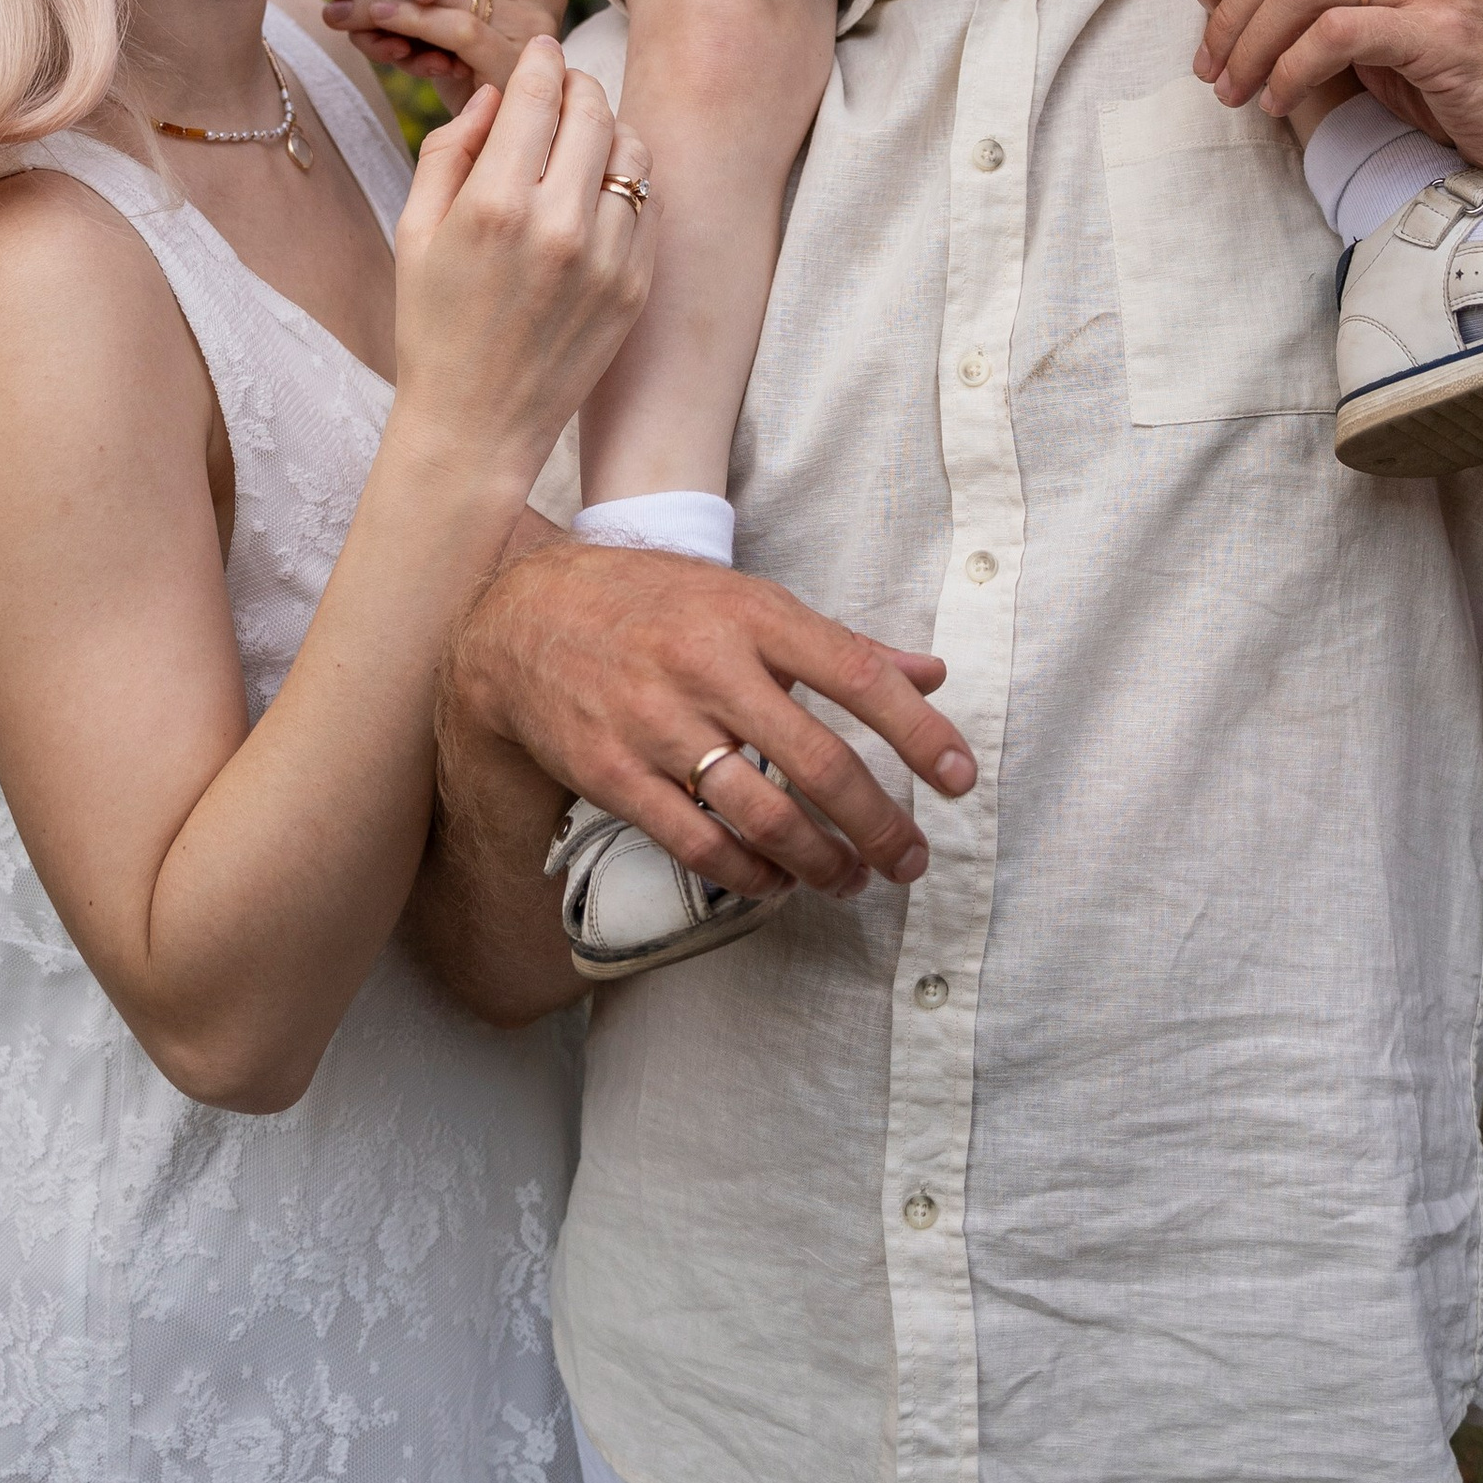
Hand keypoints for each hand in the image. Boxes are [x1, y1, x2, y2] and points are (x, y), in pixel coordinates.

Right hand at [392, 36, 653, 477]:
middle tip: (564, 83)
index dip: (540, 61)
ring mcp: (608, 258)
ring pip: (632, 152)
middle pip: (593, 112)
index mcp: (496, 205)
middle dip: (577, 85)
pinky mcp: (636, 286)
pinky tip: (601, 188)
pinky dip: (629, 182)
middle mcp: (560, 225)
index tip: (540, 50)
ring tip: (584, 136)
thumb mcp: (415, 231)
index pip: (537, 96)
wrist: (477, 425)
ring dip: (610, 129)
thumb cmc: (432, 325)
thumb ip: (451, 149)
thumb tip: (496, 96)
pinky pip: (649, 203)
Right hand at [451, 538, 976, 903]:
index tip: (960, 779)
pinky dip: (748, 872)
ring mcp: (657, 723)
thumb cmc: (651, 605)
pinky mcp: (613, 773)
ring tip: (852, 879)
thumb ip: (840, 644)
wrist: (522, 614)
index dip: (917, 732)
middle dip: (879, 824)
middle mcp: (708, 666)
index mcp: (752, 615)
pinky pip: (696, 841)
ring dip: (821, 861)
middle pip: (818, 763)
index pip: (857, 674)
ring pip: (762, 814)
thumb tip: (930, 673)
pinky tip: (776, 881)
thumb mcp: (745, 600)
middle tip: (911, 860)